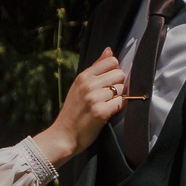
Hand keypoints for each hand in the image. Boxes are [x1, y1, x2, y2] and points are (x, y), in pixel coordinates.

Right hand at [33, 49, 125, 165]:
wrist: (63, 135)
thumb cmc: (73, 112)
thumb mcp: (80, 86)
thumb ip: (96, 68)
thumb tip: (109, 50)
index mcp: (83, 76)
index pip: (111, 61)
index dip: (115, 71)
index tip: (109, 82)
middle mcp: (88, 84)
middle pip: (119, 74)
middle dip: (118, 85)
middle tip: (107, 97)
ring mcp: (94, 98)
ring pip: (122, 89)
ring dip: (118, 98)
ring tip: (105, 105)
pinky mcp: (101, 112)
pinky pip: (121, 103)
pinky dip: (118, 108)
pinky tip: (108, 112)